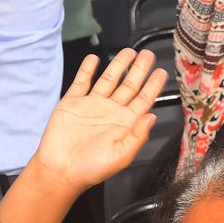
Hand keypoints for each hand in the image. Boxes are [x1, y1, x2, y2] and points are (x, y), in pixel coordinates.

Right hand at [31, 49, 166, 194]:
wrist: (61, 170)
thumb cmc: (92, 168)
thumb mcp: (122, 156)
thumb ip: (138, 136)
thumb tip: (151, 117)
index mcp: (125, 124)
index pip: (144, 99)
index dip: (153, 85)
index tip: (162, 72)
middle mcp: (111, 112)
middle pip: (129, 85)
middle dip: (140, 69)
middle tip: (148, 54)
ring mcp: (92, 106)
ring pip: (108, 80)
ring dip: (118, 65)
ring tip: (128, 51)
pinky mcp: (72, 103)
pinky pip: (81, 82)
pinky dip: (87, 70)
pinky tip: (94, 59)